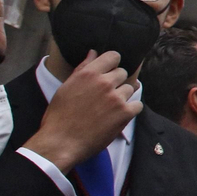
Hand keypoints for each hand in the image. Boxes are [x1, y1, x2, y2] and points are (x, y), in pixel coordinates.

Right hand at [22, 51, 140, 172]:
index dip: (112, 64)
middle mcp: (104, 83)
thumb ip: (83, 68)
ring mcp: (116, 98)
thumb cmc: (59, 116)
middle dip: (116, 82)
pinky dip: (130, 110)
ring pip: (130, 88)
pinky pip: (137, 104)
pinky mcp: (125, 113)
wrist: (61, 143)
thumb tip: (94, 52)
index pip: (113, 56)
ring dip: (123, 96)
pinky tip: (117, 116)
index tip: (109, 72)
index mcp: (88, 74)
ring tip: (108, 108)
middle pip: (123, 73)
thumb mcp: (66, 88)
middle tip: (104, 96)